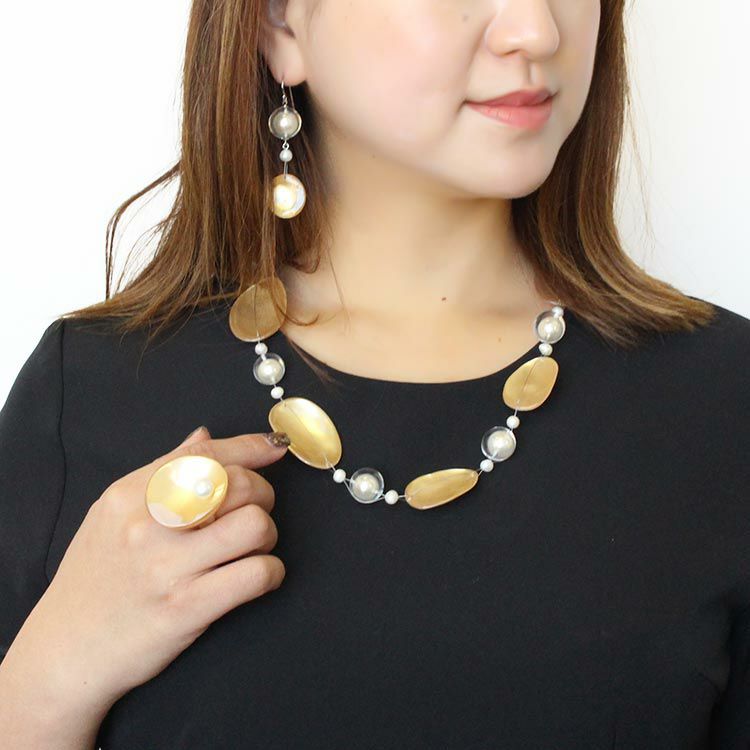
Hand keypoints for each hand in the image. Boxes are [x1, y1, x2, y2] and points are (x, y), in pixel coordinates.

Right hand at [3, 427, 288, 711]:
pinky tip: (258, 577)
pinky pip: (256, 574)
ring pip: (254, 525)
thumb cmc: (92, 581)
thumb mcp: (111, 515)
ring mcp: (167, 567)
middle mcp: (148, 524)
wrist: (63, 653)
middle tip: (251, 514)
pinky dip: (271, 573)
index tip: (275, 446)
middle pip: (238, 484)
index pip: (204, 454)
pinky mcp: (186, 608)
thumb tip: (202, 435)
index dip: (250, 446)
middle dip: (261, 495)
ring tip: (251, 549)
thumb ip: (162, 472)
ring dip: (266, 536)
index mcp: (131, 495)